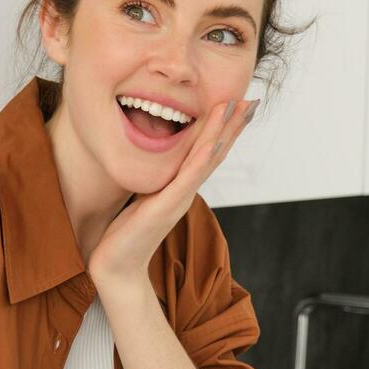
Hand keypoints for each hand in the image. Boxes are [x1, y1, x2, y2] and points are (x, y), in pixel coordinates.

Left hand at [87, 97, 259, 290]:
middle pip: (216, 152)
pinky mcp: (165, 207)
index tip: (237, 104)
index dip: (224, 128)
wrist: (117, 268)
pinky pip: (188, 179)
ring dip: (223, 133)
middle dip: (233, 125)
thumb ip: (156, 181)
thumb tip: (156, 161)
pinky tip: (213, 143)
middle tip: (251, 100)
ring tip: (237, 109)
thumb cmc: (126, 234)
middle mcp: (186, 191)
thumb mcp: (144, 197)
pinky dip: (202, 160)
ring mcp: (179, 199)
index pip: (208, 152)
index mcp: (181, 186)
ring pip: (207, 160)